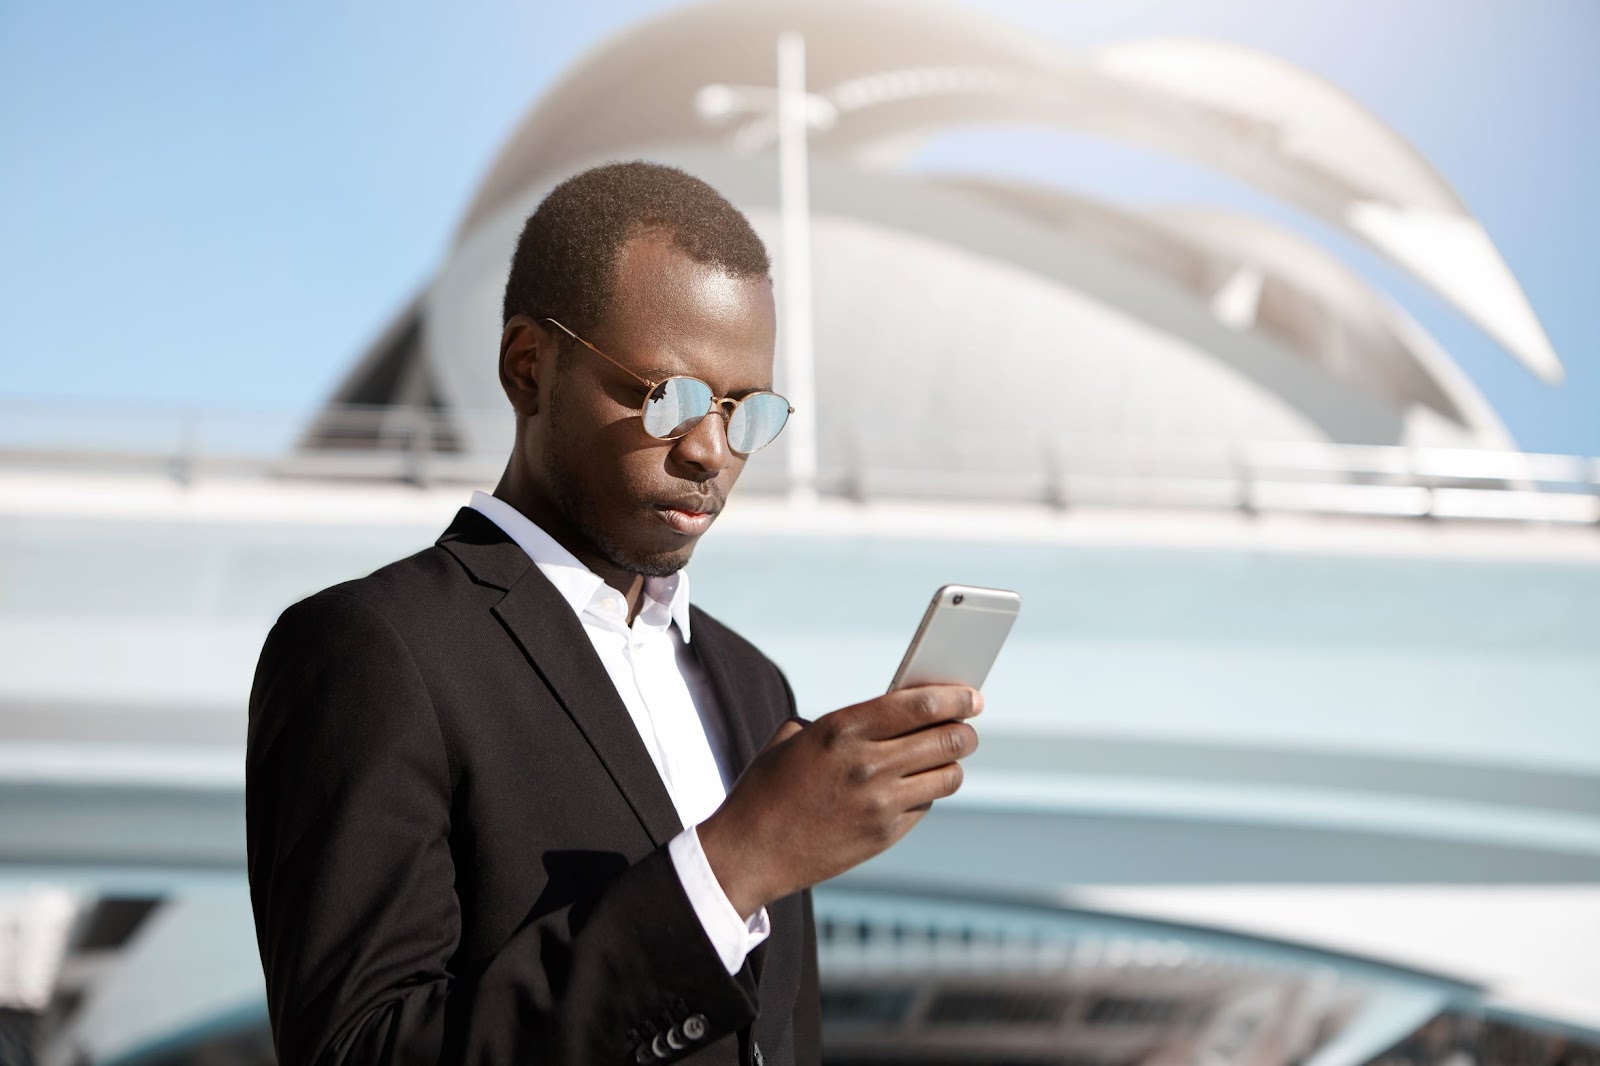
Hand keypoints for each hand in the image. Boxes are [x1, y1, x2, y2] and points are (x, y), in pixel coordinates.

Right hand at [697, 685, 980, 918]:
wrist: (749, 853)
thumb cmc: (767, 790)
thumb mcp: (795, 739)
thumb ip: (845, 723)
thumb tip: (893, 711)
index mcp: (842, 729)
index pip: (920, 704)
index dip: (954, 697)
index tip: (970, 695)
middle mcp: (867, 764)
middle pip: (947, 739)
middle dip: (964, 730)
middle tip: (966, 728)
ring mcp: (880, 803)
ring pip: (948, 775)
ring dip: (951, 763)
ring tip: (944, 757)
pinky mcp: (885, 834)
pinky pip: (926, 804)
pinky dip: (927, 792)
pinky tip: (915, 786)